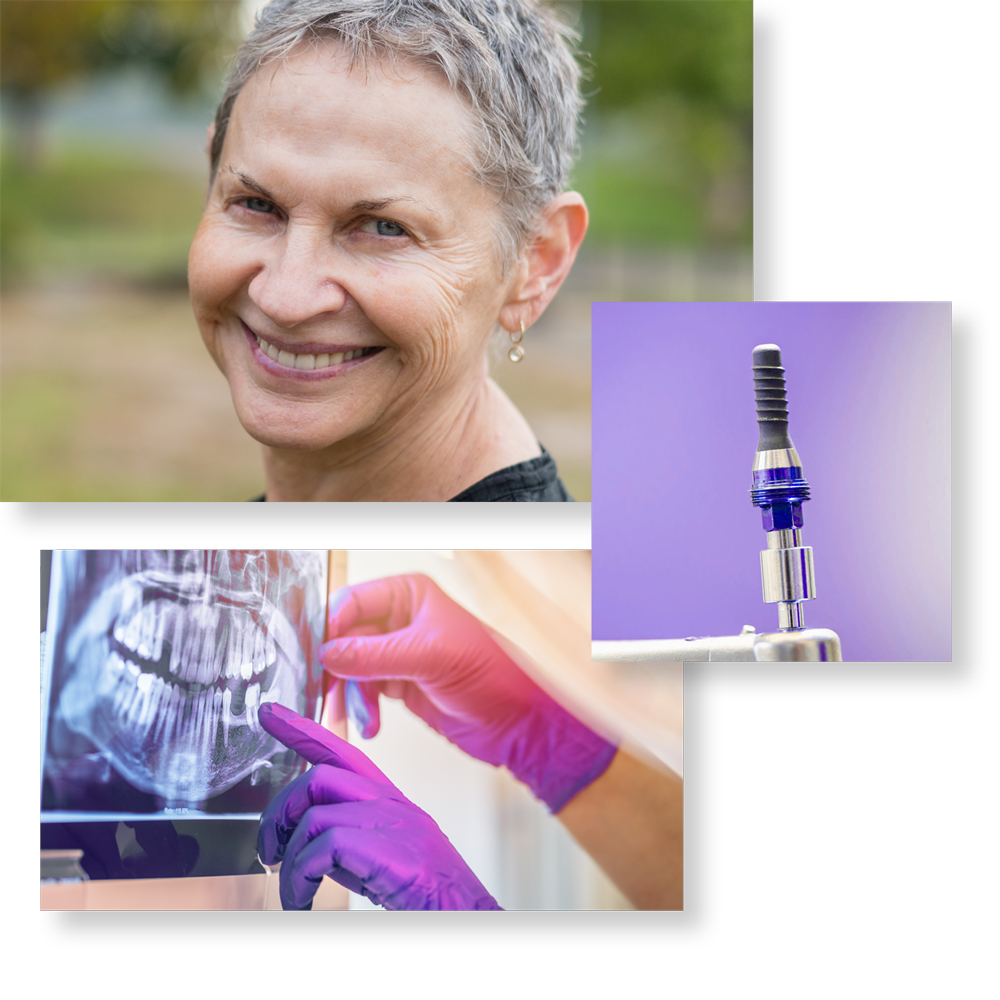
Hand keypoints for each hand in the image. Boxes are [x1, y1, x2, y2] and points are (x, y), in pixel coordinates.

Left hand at [256, 702, 501, 910]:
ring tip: (290, 890)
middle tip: (269, 852)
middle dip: (279, 813)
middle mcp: (394, 803)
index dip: (302, 729)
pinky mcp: (393, 852)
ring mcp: (396, 824)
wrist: (465, 916)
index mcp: (390, 801)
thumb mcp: (380, 862)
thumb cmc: (425, 898)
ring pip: (317, 813)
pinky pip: (324, 848)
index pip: (342, 751)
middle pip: (319, 777)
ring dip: (289, 857)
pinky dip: (299, 878)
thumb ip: (348, 842)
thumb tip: (303, 843)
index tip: (269, 713)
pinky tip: (301, 900)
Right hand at [320, 573, 616, 811]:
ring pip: (350, 667)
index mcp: (409, 595)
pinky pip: (363, 690)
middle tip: (326, 690)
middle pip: (345, 636)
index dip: (331, 627)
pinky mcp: (399, 682)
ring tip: (362, 715)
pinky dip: (362, 707)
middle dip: (336, 667)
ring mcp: (398, 652)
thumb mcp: (429, 657)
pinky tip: (372, 722)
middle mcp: (400, 619)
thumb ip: (375, 655)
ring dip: (350, 694)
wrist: (513, 721)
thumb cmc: (491, 673)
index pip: (353, 601)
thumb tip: (330, 653)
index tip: (318, 654)